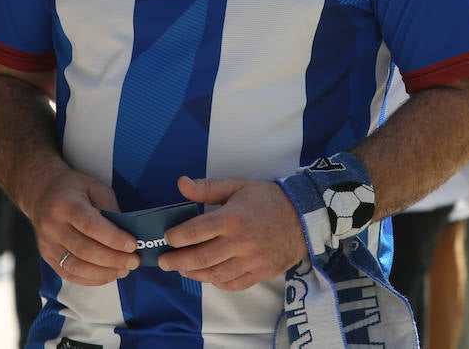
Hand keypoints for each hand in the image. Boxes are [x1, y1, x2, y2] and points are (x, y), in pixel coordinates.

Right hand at [23, 165, 137, 286]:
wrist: (41, 193)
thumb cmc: (72, 188)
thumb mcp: (95, 187)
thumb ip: (110, 208)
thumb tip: (127, 233)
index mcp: (65, 205)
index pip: (91, 226)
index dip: (113, 238)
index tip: (132, 245)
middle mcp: (52, 227)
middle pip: (84, 250)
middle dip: (113, 259)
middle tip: (134, 261)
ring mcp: (48, 245)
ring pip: (76, 267)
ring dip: (104, 273)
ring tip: (124, 270)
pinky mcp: (47, 257)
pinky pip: (69, 274)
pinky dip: (91, 279)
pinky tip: (108, 275)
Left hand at [158, 175, 307, 291]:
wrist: (303, 217)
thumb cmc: (268, 199)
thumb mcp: (238, 185)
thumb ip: (208, 187)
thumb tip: (181, 184)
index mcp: (233, 218)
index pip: (195, 232)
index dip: (176, 237)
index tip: (167, 238)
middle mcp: (240, 242)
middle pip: (200, 258)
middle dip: (177, 261)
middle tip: (164, 261)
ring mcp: (251, 260)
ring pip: (214, 274)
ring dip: (193, 273)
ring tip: (182, 268)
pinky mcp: (260, 273)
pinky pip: (232, 284)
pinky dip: (216, 282)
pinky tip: (208, 275)